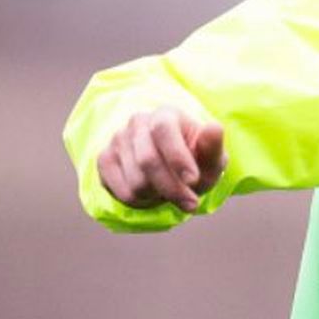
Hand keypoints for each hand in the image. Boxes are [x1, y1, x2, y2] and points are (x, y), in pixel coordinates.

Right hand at [96, 106, 226, 212]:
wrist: (174, 168)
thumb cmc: (196, 161)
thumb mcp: (212, 158)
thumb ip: (213, 147)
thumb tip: (214, 128)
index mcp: (166, 114)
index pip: (163, 130)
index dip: (177, 157)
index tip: (193, 180)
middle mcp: (137, 122)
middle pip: (147, 160)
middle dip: (173, 188)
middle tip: (191, 204)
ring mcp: (117, 140)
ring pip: (136, 182)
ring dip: (158, 196)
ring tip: (170, 191)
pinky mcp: (104, 160)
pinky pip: (122, 192)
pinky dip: (142, 202)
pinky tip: (153, 193)